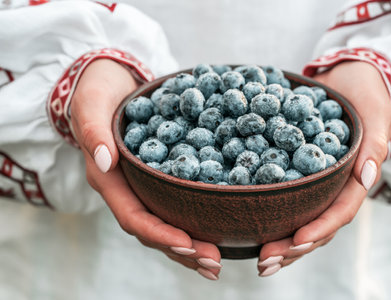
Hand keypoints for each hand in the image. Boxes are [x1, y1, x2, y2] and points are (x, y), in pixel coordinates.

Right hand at [70, 59, 221, 279]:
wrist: (107, 83)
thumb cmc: (96, 92)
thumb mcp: (90, 105)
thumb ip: (94, 132)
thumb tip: (106, 162)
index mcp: (109, 180)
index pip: (134, 217)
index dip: (160, 234)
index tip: (189, 244)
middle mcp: (126, 190)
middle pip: (153, 230)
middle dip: (182, 250)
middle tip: (214, 263)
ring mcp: (141, 187)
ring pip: (165, 225)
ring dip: (190, 247)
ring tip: (218, 261)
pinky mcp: (157, 178)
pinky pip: (175, 206)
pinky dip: (194, 222)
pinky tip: (217, 230)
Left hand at [257, 61, 390, 276]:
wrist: (343, 78)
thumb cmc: (364, 94)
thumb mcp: (375, 114)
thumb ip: (374, 145)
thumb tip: (367, 178)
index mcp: (353, 179)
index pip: (340, 212)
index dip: (319, 229)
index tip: (296, 241)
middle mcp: (331, 187)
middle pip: (315, 225)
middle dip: (292, 247)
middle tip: (265, 262)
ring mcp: (311, 182)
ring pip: (297, 218)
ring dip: (277, 239)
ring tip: (256, 257)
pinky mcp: (292, 171)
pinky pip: (280, 194)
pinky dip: (265, 211)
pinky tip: (244, 220)